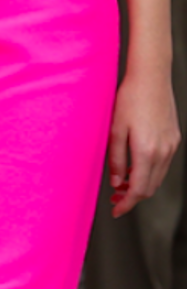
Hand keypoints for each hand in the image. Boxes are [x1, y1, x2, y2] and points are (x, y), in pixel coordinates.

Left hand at [108, 69, 180, 216]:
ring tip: (122, 185)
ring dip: (141, 185)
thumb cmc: (129, 99)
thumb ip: (117, 158)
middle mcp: (163, 152)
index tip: (115, 211)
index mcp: (147, 151)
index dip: (126, 203)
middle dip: (132, 197)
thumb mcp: (115, 128)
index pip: (138, 189)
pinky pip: (163, 164)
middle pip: (149, 187)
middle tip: (114, 199)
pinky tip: (136, 168)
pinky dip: (150, 172)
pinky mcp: (174, 139)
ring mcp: (171, 146)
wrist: (151, 77)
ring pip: (157, 177)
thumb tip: (117, 182)